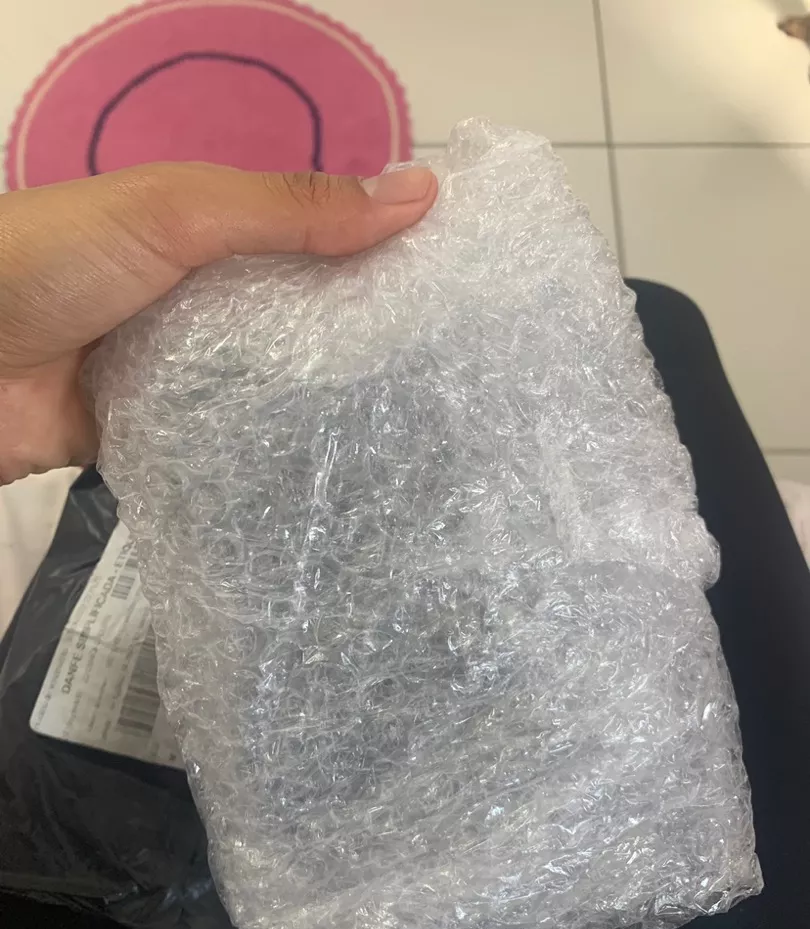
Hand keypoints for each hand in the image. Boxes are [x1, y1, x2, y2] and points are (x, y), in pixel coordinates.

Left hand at [0, 163, 436, 484]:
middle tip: (449, 376)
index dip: (378, 256)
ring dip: (322, 406)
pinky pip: (227, 445)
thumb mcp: (177, 212)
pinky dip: (267, 454)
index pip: (313, 241)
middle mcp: (203, 302)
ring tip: (412, 430)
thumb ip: (288, 209)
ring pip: (270, 389)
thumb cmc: (60, 262)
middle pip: (298, 321)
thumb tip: (420, 193)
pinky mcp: (161, 437)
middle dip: (362, 343)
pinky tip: (332, 472)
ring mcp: (183, 373)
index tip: (455, 289)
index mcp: (210, 234)